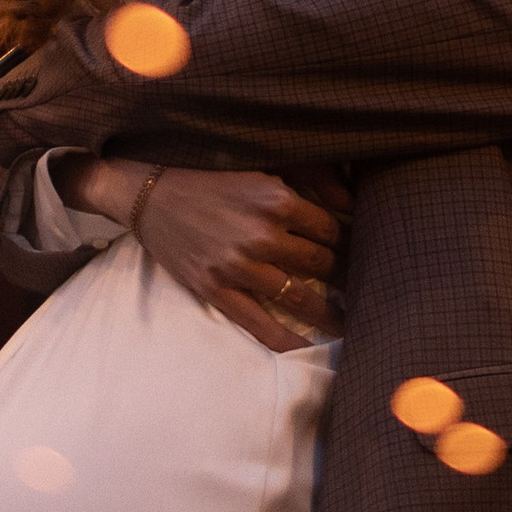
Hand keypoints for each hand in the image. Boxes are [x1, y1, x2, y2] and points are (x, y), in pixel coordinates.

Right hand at [79, 158, 343, 350]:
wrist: (151, 195)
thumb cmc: (211, 175)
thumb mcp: (263, 163)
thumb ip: (311, 175)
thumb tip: (351, 199)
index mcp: (276, 198)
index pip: (332, 229)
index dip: (349, 239)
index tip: (360, 249)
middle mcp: (261, 234)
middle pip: (321, 263)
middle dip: (342, 273)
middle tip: (360, 283)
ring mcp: (238, 267)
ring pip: (300, 296)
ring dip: (328, 311)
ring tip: (347, 320)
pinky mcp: (216, 290)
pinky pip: (260, 324)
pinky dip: (286, 340)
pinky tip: (307, 347)